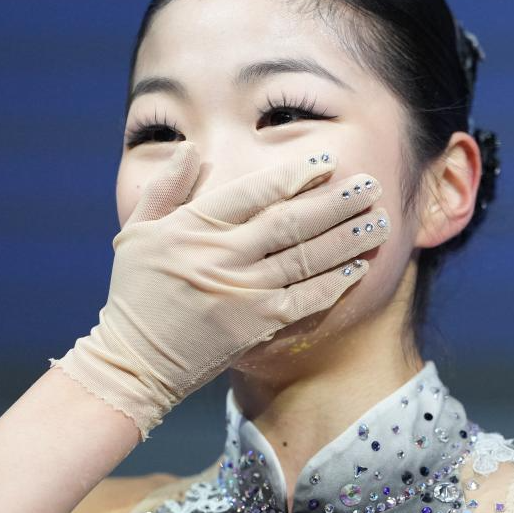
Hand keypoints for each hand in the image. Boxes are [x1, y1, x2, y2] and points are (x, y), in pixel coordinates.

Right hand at [49, 141, 390, 439]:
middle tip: (370, 185)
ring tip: (378, 221)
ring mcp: (243, 293)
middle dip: (335, 201)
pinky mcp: (257, 327)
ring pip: (306, 258)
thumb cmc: (135, 294)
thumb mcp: (136, 233)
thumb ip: (164, 189)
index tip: (325, 162)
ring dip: (347, 238)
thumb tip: (190, 149)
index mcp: (193, 229)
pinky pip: (305, 300)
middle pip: (291, 221)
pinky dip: (334, 283)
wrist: (135, 364)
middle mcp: (222, 257)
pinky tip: (359, 267)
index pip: (253, 192)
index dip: (294, 174)